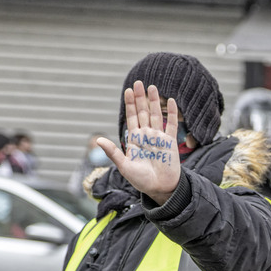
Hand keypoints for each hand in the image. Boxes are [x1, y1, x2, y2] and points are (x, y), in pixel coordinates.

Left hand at [97, 81, 180, 204]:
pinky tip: (170, 101)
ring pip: (156, 115)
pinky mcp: (171, 142)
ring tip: (152, 87)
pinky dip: (171, 113)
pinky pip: (172, 125)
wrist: (160, 188)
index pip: (131, 118)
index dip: (130, 104)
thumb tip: (98, 139)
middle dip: (140, 98)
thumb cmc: (141, 180)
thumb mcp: (124, 166)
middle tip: (138, 82)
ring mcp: (159, 138)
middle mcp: (146, 136)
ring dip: (154, 101)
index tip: (128, 91)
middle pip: (142, 113)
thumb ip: (113, 152)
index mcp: (134, 140)